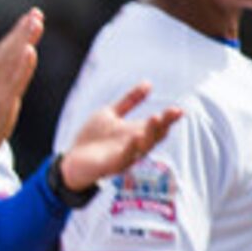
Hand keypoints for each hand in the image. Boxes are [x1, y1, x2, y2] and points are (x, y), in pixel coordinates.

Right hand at [0, 8, 41, 158]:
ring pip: (11, 61)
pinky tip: (29, 51)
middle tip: (36, 12)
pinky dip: (20, 66)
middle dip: (22, 31)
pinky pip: (12, 81)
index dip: (17, 34)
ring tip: (35, 23)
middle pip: (9, 52)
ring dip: (23, 41)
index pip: (4, 52)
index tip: (30, 17)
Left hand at [56, 82, 181, 196]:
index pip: (158, 126)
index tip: (179, 109)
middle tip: (174, 111)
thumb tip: (149, 83)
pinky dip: (131, 148)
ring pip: (143, 147)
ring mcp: (125, 157)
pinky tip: (135, 137)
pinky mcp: (112, 166)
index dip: (169, 118)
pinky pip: (124, 158)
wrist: (72, 160)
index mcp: (137, 133)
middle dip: (164, 123)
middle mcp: (135, 146)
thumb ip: (129, 101)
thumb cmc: (93, 138)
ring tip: (156, 117)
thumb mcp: (111, 114)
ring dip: (150, 133)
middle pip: (155, 136)